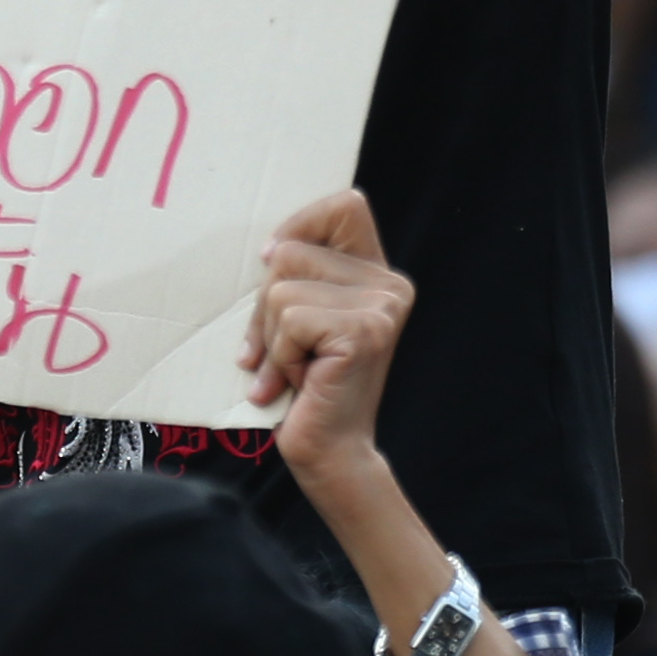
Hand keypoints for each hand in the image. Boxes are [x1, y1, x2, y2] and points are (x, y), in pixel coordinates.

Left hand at [245, 188, 412, 481]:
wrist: (329, 451)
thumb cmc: (305, 384)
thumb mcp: (299, 316)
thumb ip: (297, 276)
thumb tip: (269, 251)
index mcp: (377, 274)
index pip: (345, 204)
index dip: (301, 224)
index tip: (275, 263)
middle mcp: (390, 285)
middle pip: (290, 253)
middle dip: (266, 306)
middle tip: (287, 351)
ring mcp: (382, 307)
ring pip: (281, 288)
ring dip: (272, 337)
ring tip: (296, 368)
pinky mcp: (365, 332)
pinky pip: (288, 320)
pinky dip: (280, 355)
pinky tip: (303, 380)